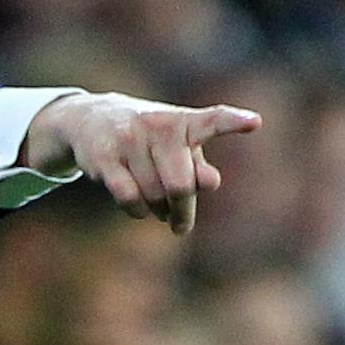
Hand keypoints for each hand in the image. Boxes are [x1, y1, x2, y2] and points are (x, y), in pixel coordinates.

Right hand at [21, 92, 260, 234]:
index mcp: (183, 122)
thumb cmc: (148, 140)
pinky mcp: (105, 156)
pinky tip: (138, 208)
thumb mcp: (176, 148)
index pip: (213, 120)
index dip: (233, 123)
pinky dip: (137, 211)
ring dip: (158, 210)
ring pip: (154, 196)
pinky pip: (129, 198)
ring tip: (157, 206)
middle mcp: (158, 125)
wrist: (90, 119)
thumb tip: (211, 181)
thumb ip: (197, 167)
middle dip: (183, 211)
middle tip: (181, 225)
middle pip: (181, 185)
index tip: (255, 123)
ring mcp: (129, 138)